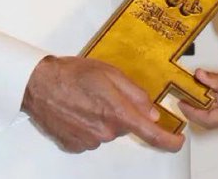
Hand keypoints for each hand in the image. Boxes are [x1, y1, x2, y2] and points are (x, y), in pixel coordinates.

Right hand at [22, 55, 183, 153]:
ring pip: (108, 130)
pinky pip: (92, 136)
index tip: (178, 141)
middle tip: (104, 92)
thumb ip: (135, 93)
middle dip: (122, 110)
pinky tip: (78, 109)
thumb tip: (152, 112)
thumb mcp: (110, 73)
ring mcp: (89, 141)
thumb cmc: (72, 74)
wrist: (39, 85)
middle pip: (125, 125)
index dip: (167, 140)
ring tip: (86, 98)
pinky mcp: (75, 146)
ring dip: (104, 116)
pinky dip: (89, 124)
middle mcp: (105, 131)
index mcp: (117, 112)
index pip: (150, 133)